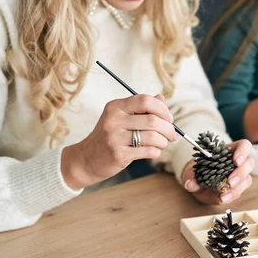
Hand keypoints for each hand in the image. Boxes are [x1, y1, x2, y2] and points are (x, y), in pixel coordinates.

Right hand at [61, 94, 175, 189]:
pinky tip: (154, 151)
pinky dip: (156, 151)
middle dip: (168, 128)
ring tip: (162, 144)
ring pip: (152, 137)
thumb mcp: (120, 117)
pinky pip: (148, 151)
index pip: (145, 100)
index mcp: (116, 107)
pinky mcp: (118, 154)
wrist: (86, 159)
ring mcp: (115, 138)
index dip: (162, 109)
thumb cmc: (108, 136)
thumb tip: (161, 98)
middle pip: (152, 120)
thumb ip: (141, 107)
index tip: (169, 119)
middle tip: (172, 135)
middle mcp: (114, 120)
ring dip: (163, 141)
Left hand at [182, 139, 254, 204]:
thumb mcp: (191, 171)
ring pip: (247, 179)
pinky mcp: (237, 187)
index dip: (243, 152)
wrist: (198, 183)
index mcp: (229, 151)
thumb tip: (189, 183)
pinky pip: (239, 191)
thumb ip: (190, 176)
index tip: (236, 161)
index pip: (244, 145)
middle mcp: (238, 162)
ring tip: (223, 195)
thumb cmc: (198, 171)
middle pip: (249, 163)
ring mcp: (240, 175)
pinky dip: (231, 196)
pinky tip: (223, 198)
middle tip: (229, 182)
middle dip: (240, 173)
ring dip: (237, 187)